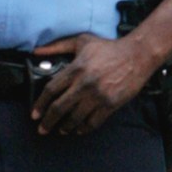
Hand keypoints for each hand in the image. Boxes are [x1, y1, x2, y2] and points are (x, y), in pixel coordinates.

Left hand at [30, 32, 149, 136]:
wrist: (137, 55)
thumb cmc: (109, 48)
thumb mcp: (82, 41)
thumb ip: (58, 46)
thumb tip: (37, 51)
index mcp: (76, 69)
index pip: (51, 90)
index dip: (40, 104)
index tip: (35, 114)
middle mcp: (85, 84)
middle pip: (59, 108)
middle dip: (48, 121)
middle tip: (43, 129)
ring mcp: (98, 96)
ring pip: (75, 118)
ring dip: (65, 127)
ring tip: (61, 130)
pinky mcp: (110, 104)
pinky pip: (93, 122)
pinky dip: (83, 129)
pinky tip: (79, 129)